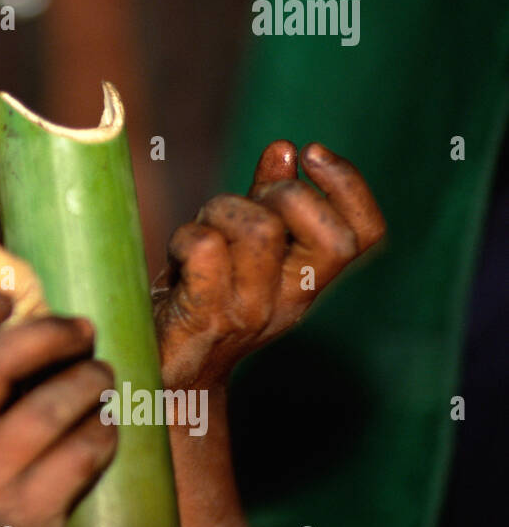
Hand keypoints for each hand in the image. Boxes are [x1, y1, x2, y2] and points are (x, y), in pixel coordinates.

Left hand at [153, 141, 385, 390]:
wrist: (161, 376)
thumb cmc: (197, 300)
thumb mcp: (238, 249)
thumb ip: (265, 202)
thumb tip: (285, 150)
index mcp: (305, 282)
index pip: (365, 235)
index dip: (350, 184)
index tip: (313, 151)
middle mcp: (288, 301)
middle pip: (324, 231)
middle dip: (282, 193)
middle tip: (245, 202)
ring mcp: (248, 312)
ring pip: (260, 229)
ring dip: (222, 209)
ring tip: (202, 228)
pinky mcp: (203, 318)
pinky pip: (207, 249)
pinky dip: (186, 235)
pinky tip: (178, 252)